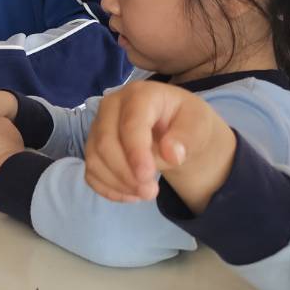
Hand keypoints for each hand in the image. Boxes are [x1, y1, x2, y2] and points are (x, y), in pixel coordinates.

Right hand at [82, 80, 234, 210]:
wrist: (175, 127)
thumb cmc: (186, 121)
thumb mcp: (198, 124)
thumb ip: (187, 137)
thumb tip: (171, 154)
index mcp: (139, 94)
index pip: (130, 123)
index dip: (136, 151)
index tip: (148, 176)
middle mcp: (111, 106)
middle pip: (105, 142)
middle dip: (125, 173)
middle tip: (150, 193)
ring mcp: (98, 126)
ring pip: (94, 159)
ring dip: (118, 183)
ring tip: (145, 194)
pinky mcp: (93, 147)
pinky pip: (91, 172)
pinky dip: (108, 189)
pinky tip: (131, 195)